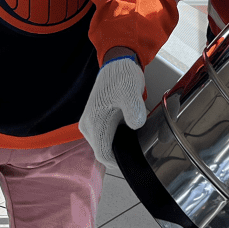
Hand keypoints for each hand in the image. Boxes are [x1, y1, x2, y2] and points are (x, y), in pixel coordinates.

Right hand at [78, 55, 146, 169]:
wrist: (117, 64)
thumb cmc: (122, 76)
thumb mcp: (130, 91)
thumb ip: (133, 110)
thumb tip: (136, 125)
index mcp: (94, 122)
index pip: (104, 155)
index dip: (119, 163)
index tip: (134, 163)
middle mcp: (88, 125)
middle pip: (103, 152)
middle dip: (121, 155)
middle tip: (140, 152)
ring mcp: (91, 124)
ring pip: (104, 146)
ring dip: (118, 148)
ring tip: (136, 143)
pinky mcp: (96, 121)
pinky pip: (105, 138)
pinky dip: (117, 140)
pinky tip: (130, 134)